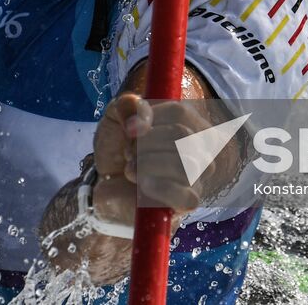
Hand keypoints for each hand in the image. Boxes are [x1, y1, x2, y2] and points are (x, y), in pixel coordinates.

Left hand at [91, 91, 225, 227]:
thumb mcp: (115, 116)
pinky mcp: (188, 202)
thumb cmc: (118, 147)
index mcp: (189, 122)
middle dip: (145, 142)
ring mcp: (198, 176)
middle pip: (181, 134)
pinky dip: (161, 188)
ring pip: (185, 163)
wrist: (106, 183)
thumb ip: (126, 105)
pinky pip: (188, 196)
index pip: (180, 112)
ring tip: (132, 169)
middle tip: (129, 152)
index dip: (150, 117)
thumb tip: (137, 117)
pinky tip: (144, 185)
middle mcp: (201, 147)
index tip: (129, 127)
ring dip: (148, 164)